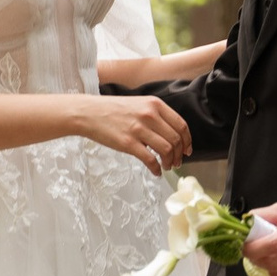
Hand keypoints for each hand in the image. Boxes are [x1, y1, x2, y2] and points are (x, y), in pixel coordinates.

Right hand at [75, 94, 191, 174]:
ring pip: (166, 150)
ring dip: (170, 162)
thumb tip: (172, 135)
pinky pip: (150, 160)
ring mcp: (139, 129)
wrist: (89, 112)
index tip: (187, 150)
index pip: (181, 125)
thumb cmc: (113, 110)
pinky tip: (156, 171)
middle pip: (176, 139)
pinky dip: (156, 168)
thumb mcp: (139, 104)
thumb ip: (156, 115)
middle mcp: (150, 115)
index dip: (187, 141)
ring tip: (167, 166)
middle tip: (177, 162)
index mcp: (155, 104)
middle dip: (180, 154)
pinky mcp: (128, 143)